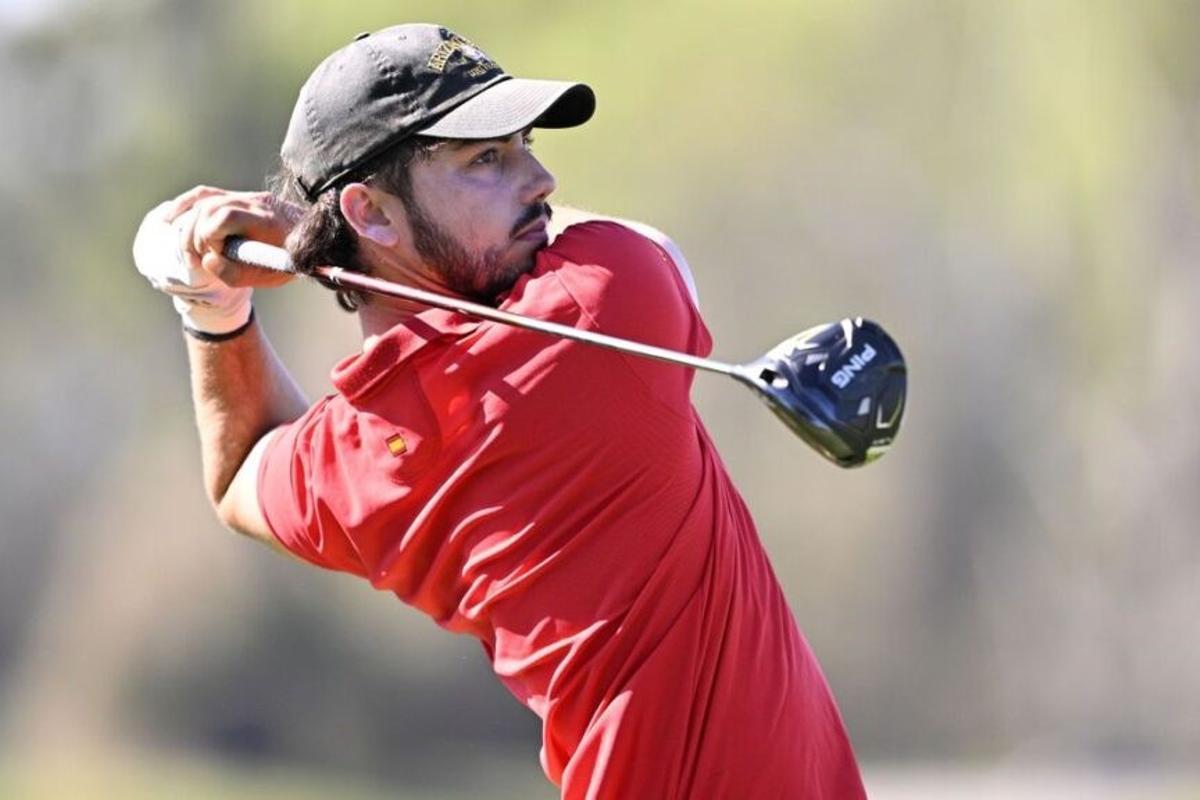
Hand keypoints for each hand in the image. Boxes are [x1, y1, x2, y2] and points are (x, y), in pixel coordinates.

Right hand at [166, 186, 299, 289]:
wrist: (314, 241)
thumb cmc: (290, 261)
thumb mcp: (268, 276)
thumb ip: (235, 273)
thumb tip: (207, 260)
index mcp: (267, 220)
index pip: (225, 216)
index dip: (209, 236)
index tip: (214, 256)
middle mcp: (256, 202)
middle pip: (210, 208)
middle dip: (195, 236)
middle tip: (199, 260)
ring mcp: (247, 196)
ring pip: (205, 201)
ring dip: (190, 227)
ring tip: (192, 253)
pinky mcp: (238, 197)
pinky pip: (207, 194)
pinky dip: (186, 205)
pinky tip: (170, 220)